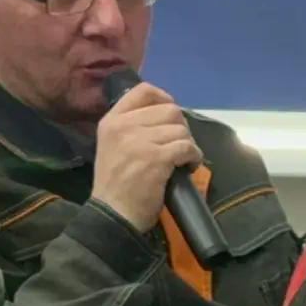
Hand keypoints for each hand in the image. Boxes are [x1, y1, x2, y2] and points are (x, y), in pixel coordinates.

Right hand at [92, 82, 201, 230]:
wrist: (113, 215)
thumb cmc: (114, 185)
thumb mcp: (112, 147)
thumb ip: (130, 127)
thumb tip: (163, 116)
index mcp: (112, 121)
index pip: (143, 90)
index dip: (164, 98)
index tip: (170, 116)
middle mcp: (124, 125)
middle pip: (169, 109)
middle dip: (181, 127)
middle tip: (179, 145)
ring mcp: (140, 140)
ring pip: (180, 129)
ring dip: (189, 144)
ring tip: (183, 160)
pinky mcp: (157, 158)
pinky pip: (186, 147)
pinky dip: (194, 157)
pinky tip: (189, 167)